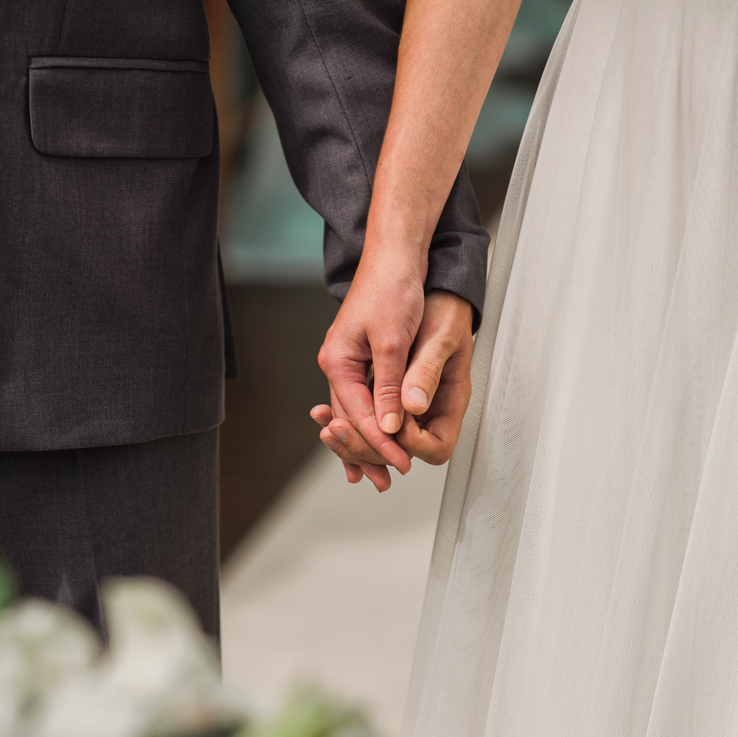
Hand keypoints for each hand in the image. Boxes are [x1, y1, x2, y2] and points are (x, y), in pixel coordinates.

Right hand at [315, 248, 423, 490]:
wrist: (395, 254)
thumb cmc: (393, 288)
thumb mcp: (393, 342)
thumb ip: (389, 387)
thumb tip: (388, 428)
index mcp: (338, 362)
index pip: (357, 416)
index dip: (380, 443)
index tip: (401, 463)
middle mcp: (337, 365)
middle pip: (350, 420)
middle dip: (368, 452)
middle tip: (385, 481)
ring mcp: (347, 363)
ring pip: (356, 413)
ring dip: (369, 443)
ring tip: (379, 473)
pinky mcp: (361, 358)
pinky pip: (364, 400)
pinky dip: (372, 421)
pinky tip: (380, 439)